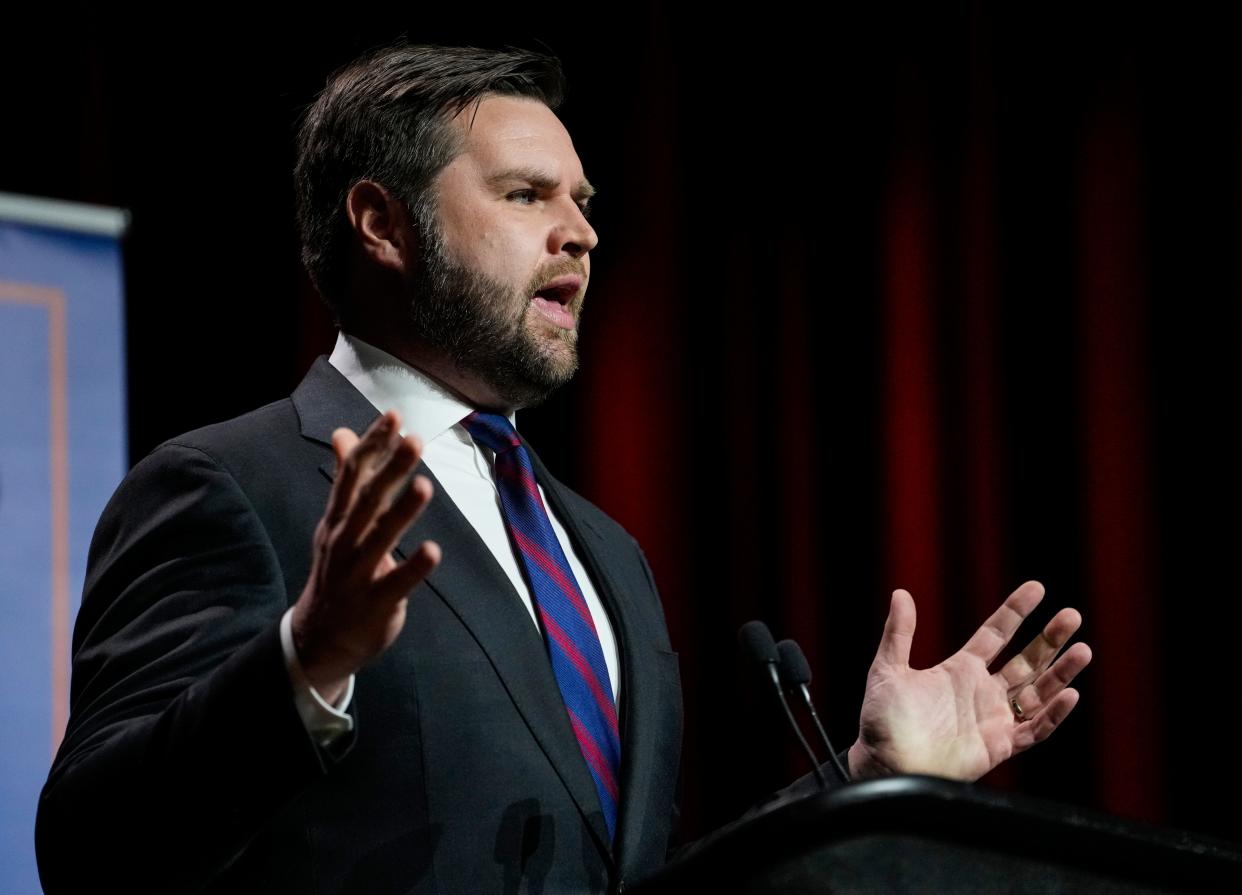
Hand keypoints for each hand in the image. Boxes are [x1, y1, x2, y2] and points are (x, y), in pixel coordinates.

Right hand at [291, 410, 440, 701]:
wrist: (319, 639)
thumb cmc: (338, 571)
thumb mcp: (338, 523)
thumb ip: (348, 479)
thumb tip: (344, 432)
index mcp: (338, 519)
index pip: (353, 474)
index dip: (373, 445)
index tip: (394, 416)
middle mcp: (345, 541)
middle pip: (367, 500)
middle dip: (390, 469)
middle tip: (414, 440)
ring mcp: (358, 573)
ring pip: (380, 538)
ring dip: (402, 512)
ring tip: (425, 485)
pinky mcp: (376, 604)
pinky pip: (396, 584)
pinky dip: (413, 568)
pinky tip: (433, 551)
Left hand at [847, 581, 1091, 780]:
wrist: (883, 763)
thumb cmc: (882, 720)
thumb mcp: (887, 669)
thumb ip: (898, 633)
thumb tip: (900, 593)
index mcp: (959, 670)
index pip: (996, 634)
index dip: (1016, 611)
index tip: (1038, 588)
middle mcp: (982, 691)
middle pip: (1025, 660)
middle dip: (1049, 639)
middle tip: (1072, 616)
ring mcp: (993, 719)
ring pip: (1037, 692)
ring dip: (1060, 673)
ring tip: (1083, 650)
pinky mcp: (999, 746)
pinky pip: (1033, 729)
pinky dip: (1052, 714)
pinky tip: (1069, 695)